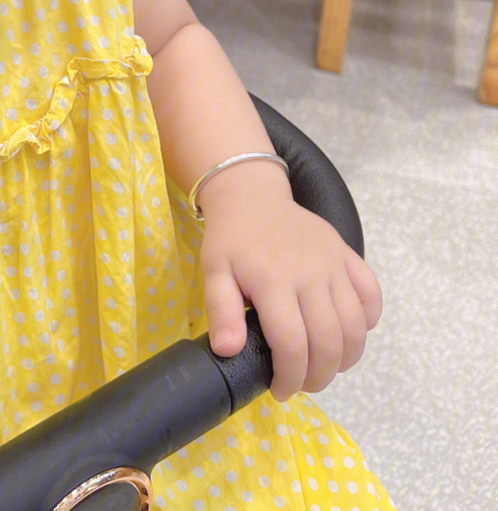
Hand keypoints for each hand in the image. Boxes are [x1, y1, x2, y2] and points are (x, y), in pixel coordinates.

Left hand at [198, 163, 381, 400]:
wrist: (252, 196)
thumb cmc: (231, 239)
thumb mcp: (214, 271)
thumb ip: (221, 311)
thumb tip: (229, 351)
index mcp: (273, 281)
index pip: (292, 345)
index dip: (290, 377)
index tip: (280, 390)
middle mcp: (310, 273)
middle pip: (329, 342)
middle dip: (319, 376)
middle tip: (304, 384)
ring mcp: (333, 263)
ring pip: (355, 327)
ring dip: (346, 358)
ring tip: (326, 368)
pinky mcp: (347, 255)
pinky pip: (372, 294)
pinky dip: (369, 321)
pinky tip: (350, 334)